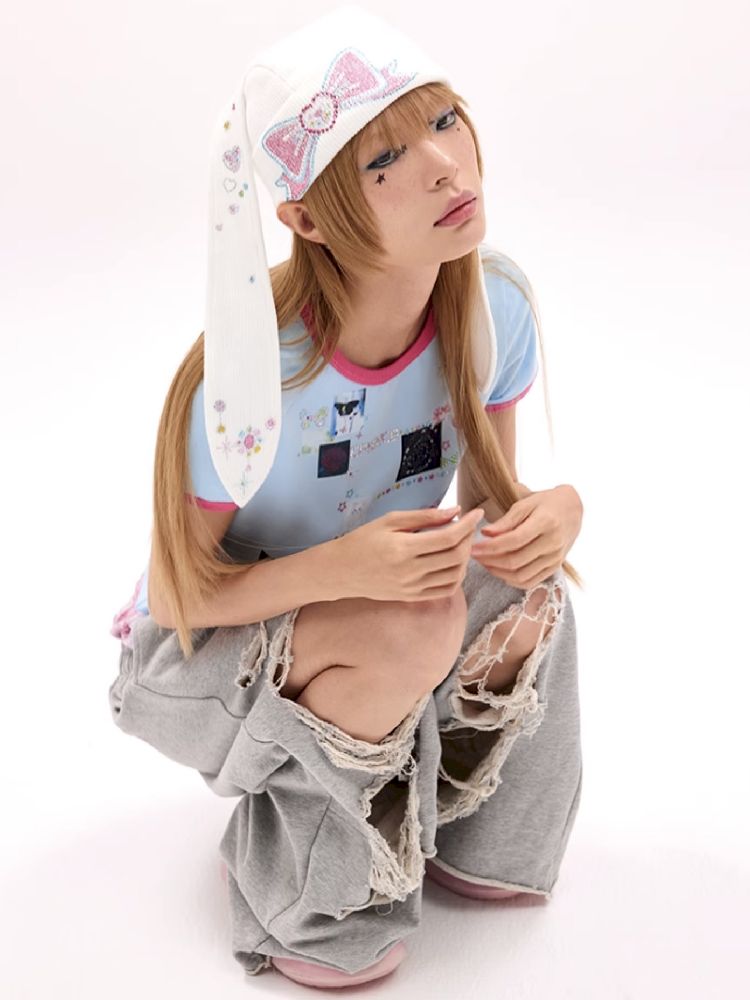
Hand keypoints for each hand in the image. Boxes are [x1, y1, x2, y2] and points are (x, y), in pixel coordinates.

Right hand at [335, 505, 485, 602]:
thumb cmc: (362, 540)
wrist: (340, 571)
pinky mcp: (412, 597)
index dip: (467, 524)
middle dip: (469, 539)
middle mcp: (410, 571)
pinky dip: (457, 576)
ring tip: (460, 543)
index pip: (448, 537)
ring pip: (455, 575)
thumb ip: (425, 516)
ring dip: (466, 558)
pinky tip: (454, 562)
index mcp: (404, 548)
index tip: (476, 513)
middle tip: (467, 526)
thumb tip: (456, 511)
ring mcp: (412, 587)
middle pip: (456, 557)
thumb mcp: (390, 521)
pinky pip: (445, 590)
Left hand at [469, 485, 582, 589]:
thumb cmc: (545, 503)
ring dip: (498, 572)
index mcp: (546, 522)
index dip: (490, 547)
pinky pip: (530, 582)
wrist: (572, 509)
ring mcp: (555, 558)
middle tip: (474, 556)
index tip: (473, 547)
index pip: (513, 541)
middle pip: (515, 561)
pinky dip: (512, 580)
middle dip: (490, 561)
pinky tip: (499, 571)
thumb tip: (485, 534)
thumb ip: (506, 521)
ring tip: (484, 563)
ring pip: (521, 575)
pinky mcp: (555, 567)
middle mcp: (553, 543)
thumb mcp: (525, 504)